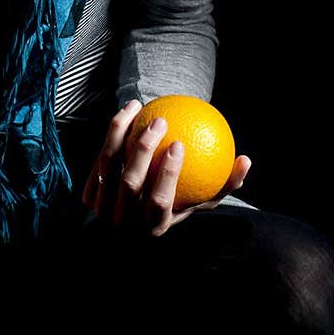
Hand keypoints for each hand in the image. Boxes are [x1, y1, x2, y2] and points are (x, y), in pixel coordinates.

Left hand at [80, 99, 251, 236]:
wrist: (128, 226)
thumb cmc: (176, 207)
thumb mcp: (199, 203)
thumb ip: (223, 185)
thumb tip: (245, 160)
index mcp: (152, 228)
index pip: (159, 202)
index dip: (168, 174)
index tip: (179, 143)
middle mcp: (124, 223)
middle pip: (130, 182)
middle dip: (143, 148)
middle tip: (160, 120)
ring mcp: (102, 210)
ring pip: (108, 165)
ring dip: (121, 131)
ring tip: (138, 106)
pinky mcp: (88, 196)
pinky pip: (98, 158)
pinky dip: (111, 134)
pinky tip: (128, 112)